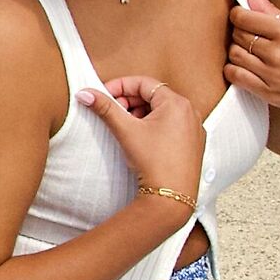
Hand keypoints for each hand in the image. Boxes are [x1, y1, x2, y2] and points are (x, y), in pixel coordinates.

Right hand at [77, 75, 205, 199]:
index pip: (143, 83)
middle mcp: (190, 111)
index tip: (104, 96)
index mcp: (176, 103)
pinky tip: (142, 140)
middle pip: (153, 96)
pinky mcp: (194, 142)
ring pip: (162, 111)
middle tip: (113, 114)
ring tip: (126, 129)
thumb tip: (85, 93)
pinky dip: (155, 126)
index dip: (120, 86)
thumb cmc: (153, 162)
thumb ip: (105, 108)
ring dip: (141, 114)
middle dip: (130, 102)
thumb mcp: (126, 130)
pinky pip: (172, 124)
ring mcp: (194, 127)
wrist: (171, 196)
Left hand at [225, 0, 279, 115]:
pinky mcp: (270, 93)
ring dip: (236, 52)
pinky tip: (245, 68)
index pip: (243, 17)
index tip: (240, 16)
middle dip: (238, 32)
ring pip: (234, 55)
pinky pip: (236, 78)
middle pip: (237, 35)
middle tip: (248, 35)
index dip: (237, 15)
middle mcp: (279, 53)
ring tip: (249, 52)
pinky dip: (234, 71)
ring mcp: (273, 74)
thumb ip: (271, 10)